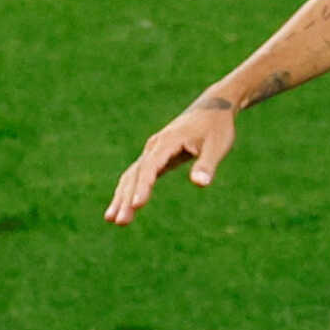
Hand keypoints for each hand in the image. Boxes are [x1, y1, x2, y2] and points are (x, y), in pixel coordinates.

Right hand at [105, 96, 239, 224]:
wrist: (213, 108)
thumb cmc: (217, 127)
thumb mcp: (218, 145)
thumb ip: (207, 164)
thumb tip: (200, 184)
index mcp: (168, 141)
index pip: (151, 166)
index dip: (144, 186)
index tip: (137, 205)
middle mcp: (155, 146)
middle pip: (136, 174)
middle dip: (126, 197)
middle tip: (118, 221)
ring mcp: (152, 151)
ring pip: (133, 175)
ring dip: (122, 196)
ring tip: (112, 219)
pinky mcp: (156, 156)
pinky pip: (138, 175)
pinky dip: (130, 189)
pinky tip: (124, 206)